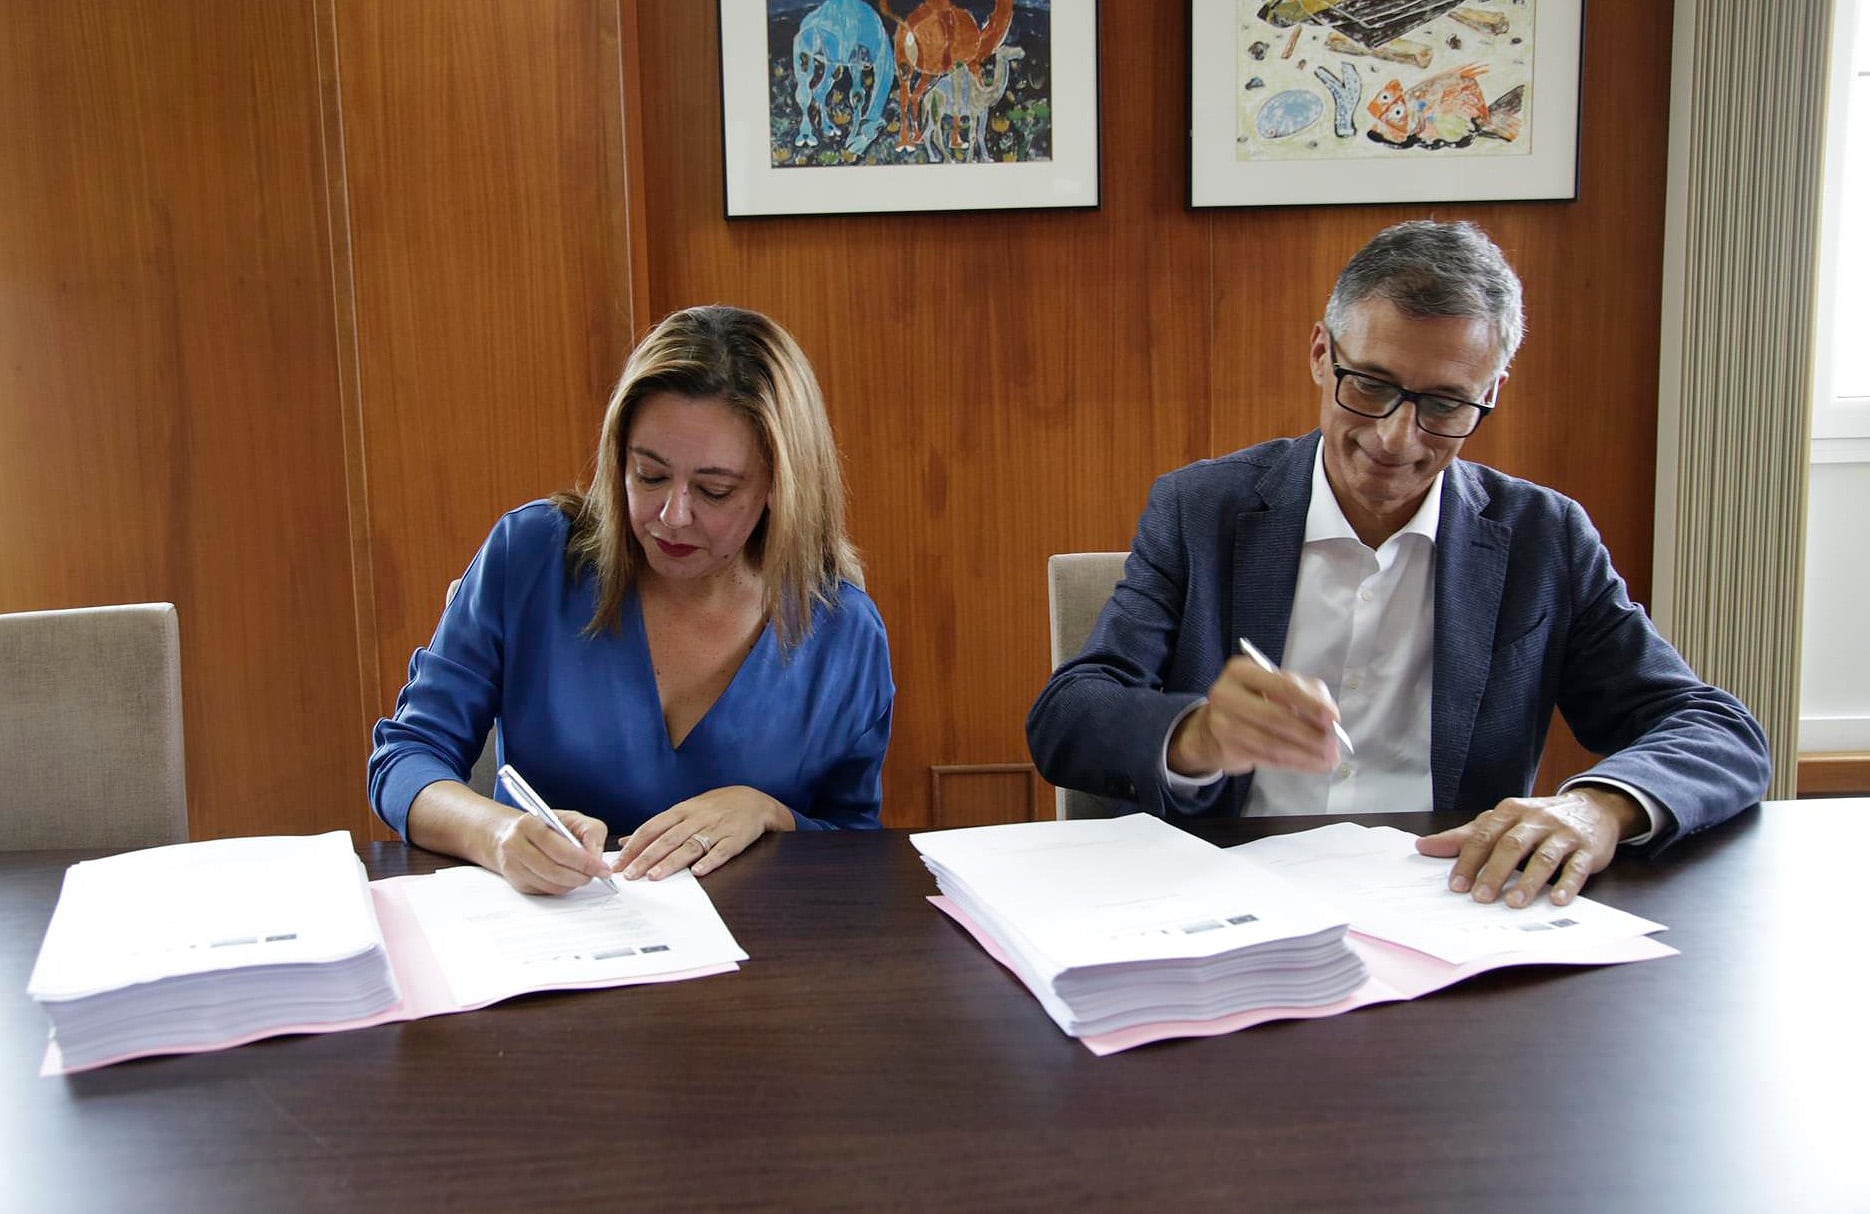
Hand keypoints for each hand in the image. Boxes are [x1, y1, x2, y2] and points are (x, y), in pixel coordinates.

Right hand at [488, 807, 610, 895]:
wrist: (510, 833)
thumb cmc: (545, 825)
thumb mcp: (572, 818)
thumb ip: (590, 832)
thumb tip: (596, 857)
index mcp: (528, 824)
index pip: (559, 848)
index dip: (584, 862)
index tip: (602, 868)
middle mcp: (515, 845)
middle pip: (553, 870)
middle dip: (581, 876)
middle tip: (596, 874)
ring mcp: (512, 866)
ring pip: (550, 884)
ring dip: (572, 883)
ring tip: (583, 874)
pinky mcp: (516, 882)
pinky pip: (545, 891)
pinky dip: (562, 887)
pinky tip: (567, 877)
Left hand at [614, 785, 792, 879]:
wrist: (754, 800)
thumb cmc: (714, 808)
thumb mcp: (684, 811)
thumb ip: (656, 827)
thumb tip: (625, 842)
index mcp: (681, 811)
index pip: (652, 828)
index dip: (634, 846)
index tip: (618, 864)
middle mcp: (696, 819)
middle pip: (667, 839)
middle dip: (646, 857)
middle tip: (630, 875)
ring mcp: (716, 828)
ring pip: (690, 846)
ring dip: (671, 862)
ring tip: (654, 876)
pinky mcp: (735, 838)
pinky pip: (722, 851)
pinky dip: (710, 861)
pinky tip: (697, 873)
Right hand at [1167, 657, 1340, 776]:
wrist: (1215, 727)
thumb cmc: (1255, 701)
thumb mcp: (1279, 685)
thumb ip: (1307, 692)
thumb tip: (1331, 717)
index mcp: (1242, 671)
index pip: (1283, 687)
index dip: (1311, 704)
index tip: (1334, 719)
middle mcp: (1226, 694)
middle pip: (1276, 717)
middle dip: (1310, 734)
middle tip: (1333, 746)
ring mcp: (1223, 723)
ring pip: (1272, 743)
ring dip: (1305, 754)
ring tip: (1328, 759)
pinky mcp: (1227, 748)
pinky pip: (1267, 758)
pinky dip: (1294, 763)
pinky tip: (1311, 764)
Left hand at [1415, 788, 1643, 907]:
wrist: (1593, 808)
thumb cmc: (1538, 819)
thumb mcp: (1502, 821)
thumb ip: (1465, 835)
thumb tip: (1424, 846)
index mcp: (1511, 811)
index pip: (1485, 836)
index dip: (1469, 860)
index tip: (1456, 885)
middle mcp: (1536, 820)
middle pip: (1512, 845)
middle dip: (1494, 872)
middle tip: (1480, 897)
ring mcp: (1564, 834)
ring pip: (1544, 857)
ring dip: (1528, 881)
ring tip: (1513, 902)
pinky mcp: (1588, 849)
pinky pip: (1577, 867)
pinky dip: (1568, 884)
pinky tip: (1557, 900)